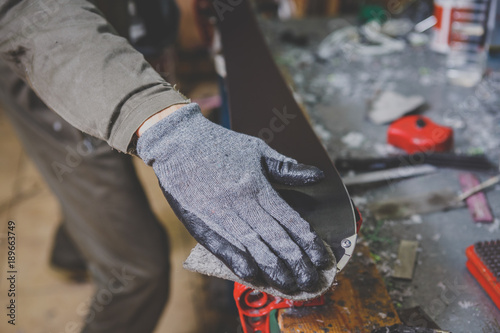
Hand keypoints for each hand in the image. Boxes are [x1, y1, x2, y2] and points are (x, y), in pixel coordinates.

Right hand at [137, 103, 329, 291]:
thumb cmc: (219, 145)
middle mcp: (241, 204)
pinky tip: (252, 276)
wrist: (176, 143)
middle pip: (275, 239)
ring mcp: (219, 216)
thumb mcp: (256, 149)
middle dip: (296, 263)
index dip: (308, 242)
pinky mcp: (200, 224)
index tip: (321, 257)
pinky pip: (222, 248)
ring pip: (252, 248)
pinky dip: (238, 263)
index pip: (289, 220)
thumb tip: (316, 175)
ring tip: (290, 285)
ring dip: (273, 269)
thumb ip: (286, 167)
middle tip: (312, 280)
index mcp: (257, 186)